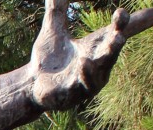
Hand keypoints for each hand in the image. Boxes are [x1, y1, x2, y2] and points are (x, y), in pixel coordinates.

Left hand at [30, 0, 152, 110]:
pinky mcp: (68, 96)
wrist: (30, 84)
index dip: (121, 24)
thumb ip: (57, 10)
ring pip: (97, 76)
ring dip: (98, 66)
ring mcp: (83, 84)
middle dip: (114, 46)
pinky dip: (82, 78)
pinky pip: (78, 89)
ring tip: (95, 53)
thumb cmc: (48, 59)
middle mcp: (95, 67)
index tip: (121, 11)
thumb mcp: (53, 31)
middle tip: (119, 34)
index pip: (112, 34)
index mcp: (94, 49)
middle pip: (109, 56)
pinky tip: (82, 64)